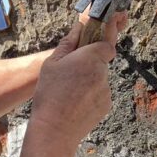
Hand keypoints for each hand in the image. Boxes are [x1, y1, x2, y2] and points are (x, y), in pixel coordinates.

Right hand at [29, 11, 126, 146]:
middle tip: (70, 75)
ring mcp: (106, 90)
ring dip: (89, 81)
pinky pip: (100, 94)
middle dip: (89, 65)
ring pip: (100, 79)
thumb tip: (78, 27)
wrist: (54, 129)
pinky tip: (75, 103)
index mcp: (90, 58)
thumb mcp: (51, 64)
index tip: (87, 50)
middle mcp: (103, 73)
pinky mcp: (107, 105)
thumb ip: (68, 43)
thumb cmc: (50, 94)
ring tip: (69, 93)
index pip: (106, 44)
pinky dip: (91, 96)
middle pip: (101, 63)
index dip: (97, 46)